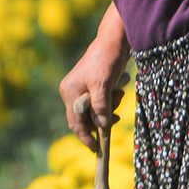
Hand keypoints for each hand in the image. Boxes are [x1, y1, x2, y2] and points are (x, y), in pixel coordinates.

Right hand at [60, 5, 130, 151]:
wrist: (115, 40)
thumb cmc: (107, 60)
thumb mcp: (103, 85)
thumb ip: (100, 107)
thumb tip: (100, 127)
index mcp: (69, 92)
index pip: (75, 122)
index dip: (85, 136)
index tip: (96, 148)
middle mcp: (72, 92)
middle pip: (84, 118)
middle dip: (101, 120)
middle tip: (116, 118)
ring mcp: (81, 89)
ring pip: (94, 111)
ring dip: (108, 110)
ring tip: (119, 97)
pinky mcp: (92, 86)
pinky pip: (99, 103)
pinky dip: (109, 103)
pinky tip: (118, 93)